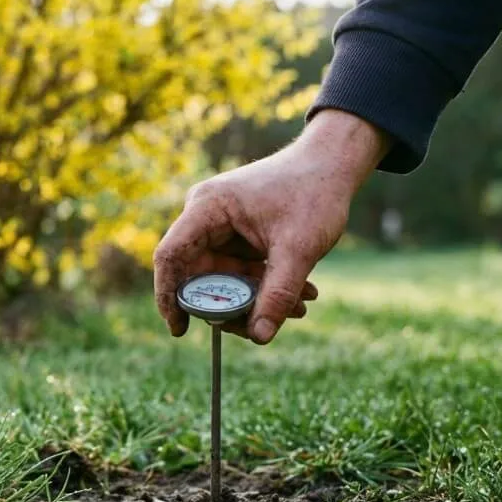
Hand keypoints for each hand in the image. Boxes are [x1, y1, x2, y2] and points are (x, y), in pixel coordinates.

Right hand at [153, 109, 390, 343]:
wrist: (333, 164)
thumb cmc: (314, 192)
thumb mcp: (299, 248)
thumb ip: (278, 294)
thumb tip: (260, 338)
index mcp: (206, 207)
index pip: (170, 256)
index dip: (168, 295)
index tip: (181, 329)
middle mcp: (204, 216)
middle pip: (198, 274)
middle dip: (231, 304)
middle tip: (263, 326)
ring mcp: (219, 226)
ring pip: (223, 277)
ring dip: (255, 298)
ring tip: (300, 307)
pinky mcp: (235, 235)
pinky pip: (238, 270)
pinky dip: (264, 285)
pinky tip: (300, 294)